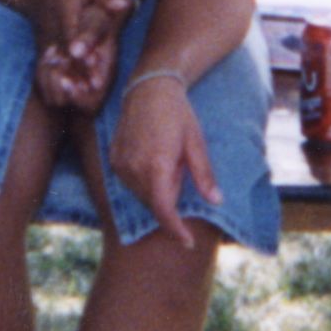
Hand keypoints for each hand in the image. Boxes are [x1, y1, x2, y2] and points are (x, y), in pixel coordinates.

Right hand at [28, 0, 135, 107]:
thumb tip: (123, 4)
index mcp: (65, 12)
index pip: (73, 32)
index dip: (82, 46)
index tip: (93, 61)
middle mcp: (54, 31)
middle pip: (65, 54)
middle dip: (78, 72)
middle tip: (93, 89)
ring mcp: (46, 43)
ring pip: (55, 67)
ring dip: (65, 82)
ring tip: (81, 98)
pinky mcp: (44, 53)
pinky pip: (47, 71)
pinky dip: (54, 85)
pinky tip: (67, 100)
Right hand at [111, 71, 218, 228]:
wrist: (148, 88)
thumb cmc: (177, 114)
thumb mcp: (196, 143)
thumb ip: (204, 175)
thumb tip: (216, 201)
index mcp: (156, 165)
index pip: (163, 210)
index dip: (175, 230)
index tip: (186, 242)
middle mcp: (133, 168)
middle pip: (154, 203)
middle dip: (170, 197)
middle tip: (180, 168)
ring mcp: (120, 164)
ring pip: (142, 194)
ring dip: (157, 188)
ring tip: (166, 158)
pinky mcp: (113, 160)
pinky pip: (131, 183)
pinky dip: (144, 181)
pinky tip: (153, 158)